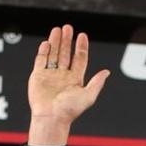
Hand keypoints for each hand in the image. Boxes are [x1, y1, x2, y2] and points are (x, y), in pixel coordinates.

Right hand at [28, 25, 109, 144]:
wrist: (51, 117)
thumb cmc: (69, 110)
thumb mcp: (88, 96)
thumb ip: (97, 83)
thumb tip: (107, 72)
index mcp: (75, 80)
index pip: (79, 59)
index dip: (81, 47)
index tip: (82, 35)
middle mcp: (63, 76)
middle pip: (66, 53)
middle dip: (67, 40)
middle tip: (68, 28)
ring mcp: (50, 75)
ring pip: (54, 54)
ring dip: (56, 42)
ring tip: (58, 29)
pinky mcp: (38, 76)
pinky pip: (41, 60)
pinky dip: (44, 51)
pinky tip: (47, 43)